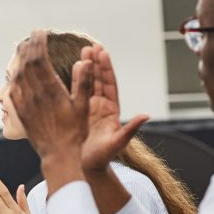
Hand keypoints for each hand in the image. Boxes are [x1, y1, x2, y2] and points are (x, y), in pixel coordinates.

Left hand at [10, 30, 92, 183]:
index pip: (39, 60)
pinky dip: (14, 76)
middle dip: (29, 47)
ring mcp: (24, 104)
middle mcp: (33, 95)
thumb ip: (84, 83)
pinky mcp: (20, 112)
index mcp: (49, 91)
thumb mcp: (83, 107)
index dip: (38, 44)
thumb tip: (85, 61)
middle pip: (25, 64)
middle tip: (33, 35)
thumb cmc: (74, 132)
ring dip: (20, 59)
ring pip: (17, 75)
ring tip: (24, 48)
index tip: (40, 32)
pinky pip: (13, 89)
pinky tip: (17, 72)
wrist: (57, 155)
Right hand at [80, 44, 149, 172]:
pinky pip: (76, 92)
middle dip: (96, 62)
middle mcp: (101, 106)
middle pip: (99, 79)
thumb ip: (130, 129)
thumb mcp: (117, 143)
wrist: (85, 167)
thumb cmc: (101, 158)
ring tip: (82, 50)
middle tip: (92, 46)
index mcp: (111, 110)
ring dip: (86, 67)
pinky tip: (68, 68)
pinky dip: (74, 79)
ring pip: (88, 83)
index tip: (103, 53)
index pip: (110, 84)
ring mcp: (88, 107)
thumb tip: (146, 115)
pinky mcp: (77, 111)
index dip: (107, 69)